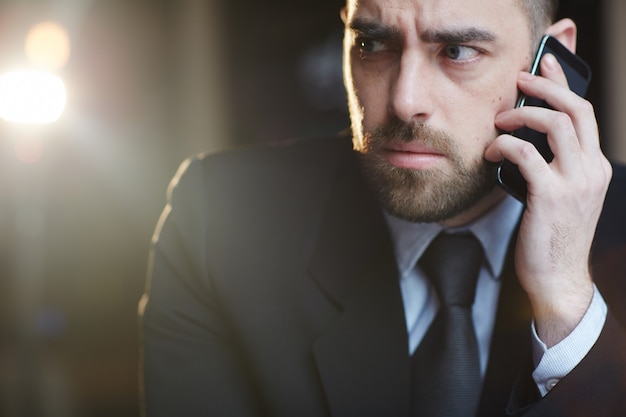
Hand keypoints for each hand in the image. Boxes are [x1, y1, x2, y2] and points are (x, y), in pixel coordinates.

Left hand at [484, 54, 612, 346]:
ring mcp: (574, 183)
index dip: (564, 85)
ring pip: (555, 125)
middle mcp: (591, 170)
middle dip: (545, 86)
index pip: (584, 114)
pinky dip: (504, 145)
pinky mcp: (550, 196)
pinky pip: (525, 154)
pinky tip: (490, 151)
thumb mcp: (561, 196)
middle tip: (519, 80)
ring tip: (500, 121)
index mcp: (595, 168)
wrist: (558, 278)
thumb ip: (552, 166)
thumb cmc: (552, 236)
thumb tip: (523, 138)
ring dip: (522, 115)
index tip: (545, 65)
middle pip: (575, 110)